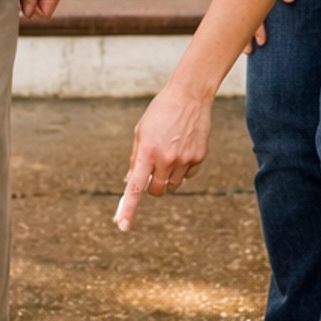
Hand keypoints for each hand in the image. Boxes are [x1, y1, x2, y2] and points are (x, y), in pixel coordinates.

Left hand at [115, 80, 212, 230]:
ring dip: (167, 178)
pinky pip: (188, 176)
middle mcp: (166, 158)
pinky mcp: (199, 157)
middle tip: (151, 172)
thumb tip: (131, 183)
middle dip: (152, 187)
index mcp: (147, 151)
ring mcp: (184, 159)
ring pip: (172, 185)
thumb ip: (136, 159)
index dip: (128, 208)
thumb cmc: (160, 113)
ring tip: (169, 155)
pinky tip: (183, 150)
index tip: (122, 225)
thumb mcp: (141, 132)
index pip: (136, 187)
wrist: (189, 95)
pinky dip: (183, 170)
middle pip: (156, 191)